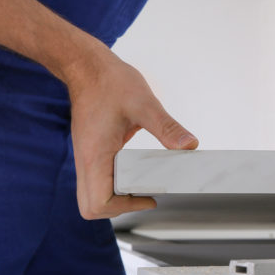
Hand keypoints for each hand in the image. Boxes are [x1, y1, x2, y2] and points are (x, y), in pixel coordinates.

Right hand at [65, 47, 197, 219]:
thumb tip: (189, 146)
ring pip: (92, 195)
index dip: (123, 207)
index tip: (148, 195)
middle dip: (118, 208)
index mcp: (95, 155)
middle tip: (143, 195)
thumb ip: (167, 128)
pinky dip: (114, 184)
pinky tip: (135, 171)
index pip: (97, 203)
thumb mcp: (144, 104)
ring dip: (116, 198)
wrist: (86, 66)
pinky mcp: (90, 151)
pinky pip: (97, 180)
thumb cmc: (109, 82)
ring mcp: (85, 157)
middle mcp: (85, 160)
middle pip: (91, 206)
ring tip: (142, 186)